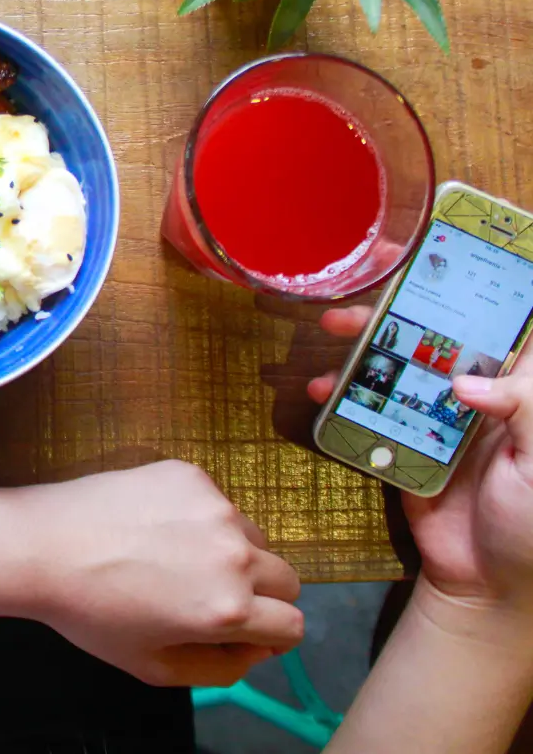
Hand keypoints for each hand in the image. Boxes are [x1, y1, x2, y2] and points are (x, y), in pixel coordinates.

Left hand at [0, 461, 303, 687]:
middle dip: (259, 593)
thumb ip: (221, 668)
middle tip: (207, 594)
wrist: (42, 546)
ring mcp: (214, 507)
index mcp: (229, 609)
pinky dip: (198, 516)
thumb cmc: (91, 612)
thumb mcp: (155, 665)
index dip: (270, 633)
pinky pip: (217, 502)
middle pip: (285, 578)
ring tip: (172, 558)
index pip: (293, 624)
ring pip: (252, 537)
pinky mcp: (191, 474)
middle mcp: (233, 554)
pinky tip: (154, 525)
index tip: (241, 628)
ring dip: (230, 551)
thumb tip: (257, 648)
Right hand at [309, 306, 532, 612]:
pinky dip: (340, 395)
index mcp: (524, 388)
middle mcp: (481, 389)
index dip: (480, 278)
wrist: (486, 589)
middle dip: (400, 299)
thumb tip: (468, 380)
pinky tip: (321, 391)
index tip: (444, 244)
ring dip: (362, 340)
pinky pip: (366, 407)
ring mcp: (437, 413)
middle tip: (366, 281)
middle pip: (438, 328)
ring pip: (396, 358)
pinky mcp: (401, 440)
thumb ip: (526, 412)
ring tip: (331, 330)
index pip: (507, 319)